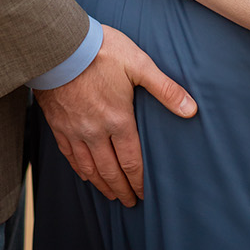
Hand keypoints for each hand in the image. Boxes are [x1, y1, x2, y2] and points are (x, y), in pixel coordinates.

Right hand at [35, 25, 196, 205]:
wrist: (58, 47)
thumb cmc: (102, 51)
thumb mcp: (139, 65)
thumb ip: (165, 89)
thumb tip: (191, 109)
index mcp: (117, 120)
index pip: (131, 160)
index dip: (139, 180)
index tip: (144, 194)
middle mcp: (95, 132)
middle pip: (110, 170)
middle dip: (122, 189)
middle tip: (129, 202)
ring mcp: (74, 131)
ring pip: (89, 168)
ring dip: (101, 184)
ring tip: (111, 195)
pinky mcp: (58, 125)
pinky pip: (69, 156)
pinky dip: (80, 170)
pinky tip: (85, 175)